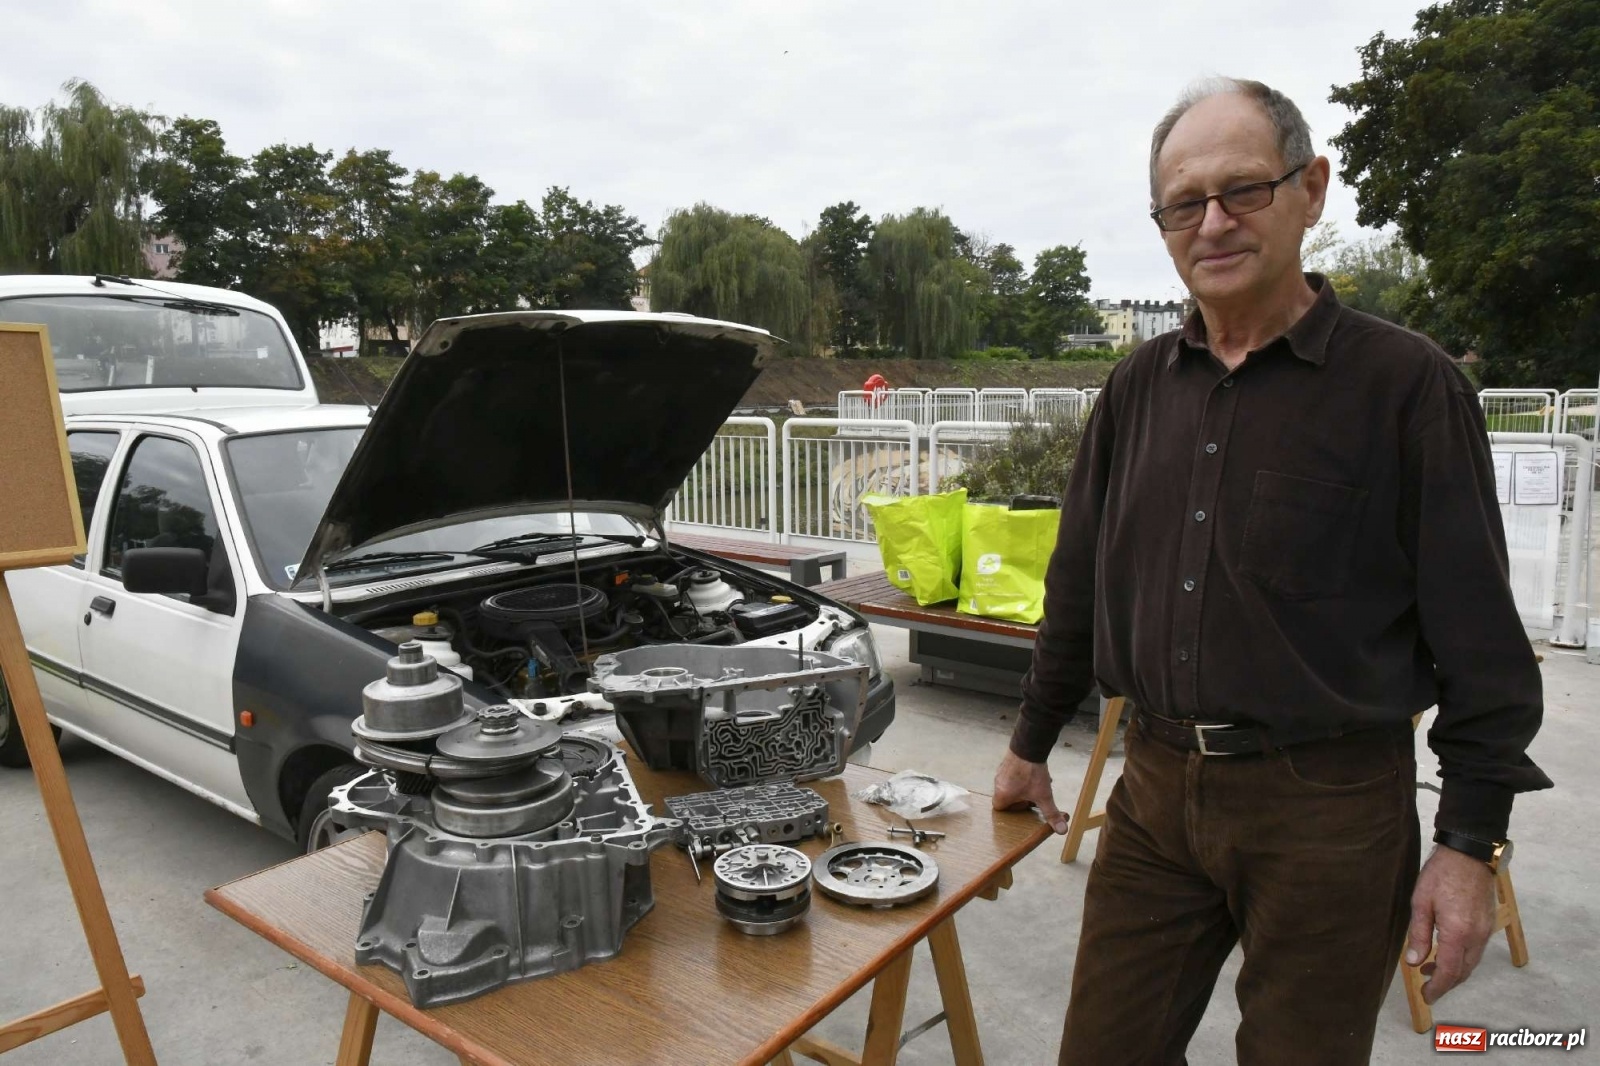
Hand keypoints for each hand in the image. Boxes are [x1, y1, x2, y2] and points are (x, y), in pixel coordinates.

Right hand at [992, 750, 1068, 833]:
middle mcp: (998, 783)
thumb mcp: (1044, 796)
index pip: (999, 808)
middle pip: (1006, 796)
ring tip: (1035, 783)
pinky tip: (1033, 772)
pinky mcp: (1006, 762)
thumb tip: (1061, 830)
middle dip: (1021, 797)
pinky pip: (1012, 773)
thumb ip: (1051, 813)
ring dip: (1022, 786)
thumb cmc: (1032, 774)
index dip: (1012, 809)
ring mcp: (1001, 771)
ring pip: (1010, 784)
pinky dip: (1021, 776)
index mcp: (1002, 794)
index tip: (1025, 805)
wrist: (1029, 747)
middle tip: (1033, 796)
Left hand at [1405, 845, 1496, 1003]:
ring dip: (1453, 971)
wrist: (1470, 854)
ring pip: (1471, 962)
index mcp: (1458, 933)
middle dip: (1445, 983)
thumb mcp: (1421, 902)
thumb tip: (1414, 962)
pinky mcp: (1488, 923)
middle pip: (1463, 972)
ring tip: (1430, 969)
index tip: (1427, 997)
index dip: (1437, 987)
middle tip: (1427, 988)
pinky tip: (1446, 952)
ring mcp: (1486, 931)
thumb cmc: (1441, 875)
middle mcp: (1476, 937)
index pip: (1449, 972)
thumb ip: (1419, 934)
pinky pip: (1476, 950)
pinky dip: (1462, 958)